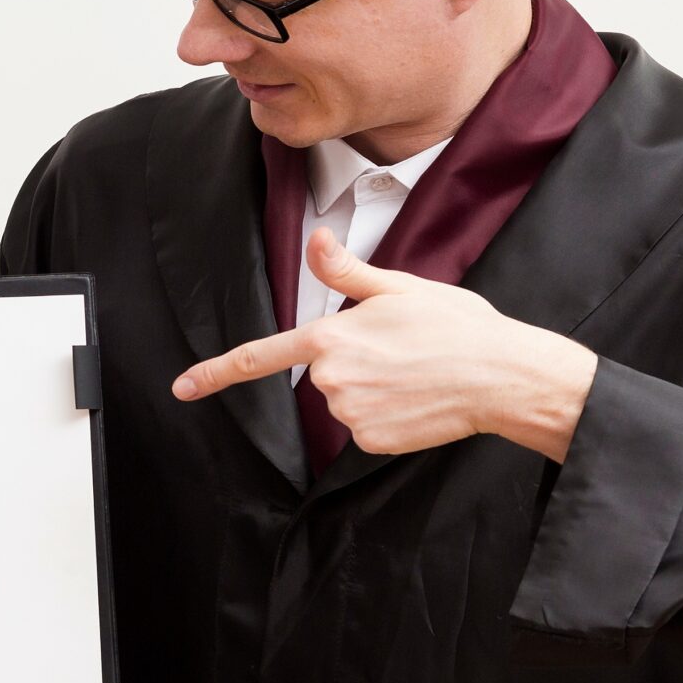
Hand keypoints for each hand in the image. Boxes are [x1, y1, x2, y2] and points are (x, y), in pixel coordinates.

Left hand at [173, 227, 597, 462]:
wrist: (500, 375)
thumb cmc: (456, 327)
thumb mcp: (398, 286)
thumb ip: (345, 272)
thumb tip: (315, 241)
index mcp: (330, 337)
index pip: (259, 357)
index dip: (215, 373)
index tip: (182, 387)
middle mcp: (332, 380)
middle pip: (322, 374)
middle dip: (353, 362)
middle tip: (402, 351)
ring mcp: (350, 415)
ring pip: (345, 401)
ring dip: (372, 389)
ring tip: (415, 372)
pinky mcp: (372, 441)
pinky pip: (366, 427)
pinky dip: (388, 416)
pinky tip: (417, 400)